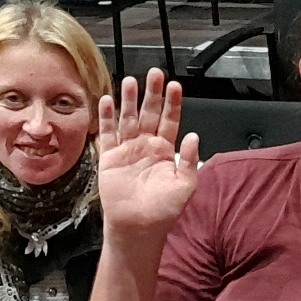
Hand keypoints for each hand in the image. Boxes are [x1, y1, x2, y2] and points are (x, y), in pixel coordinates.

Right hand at [96, 69, 197, 241]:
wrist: (138, 227)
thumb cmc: (163, 210)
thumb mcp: (185, 186)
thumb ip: (190, 160)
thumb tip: (193, 135)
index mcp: (166, 151)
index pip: (170, 120)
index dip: (173, 103)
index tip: (175, 85)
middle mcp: (146, 146)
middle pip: (149, 113)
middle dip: (152, 93)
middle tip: (154, 73)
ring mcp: (127, 150)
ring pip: (128, 118)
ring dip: (129, 100)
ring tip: (131, 81)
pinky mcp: (110, 157)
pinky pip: (108, 133)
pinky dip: (107, 117)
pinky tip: (108, 101)